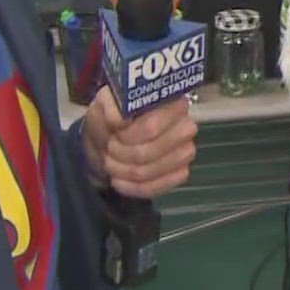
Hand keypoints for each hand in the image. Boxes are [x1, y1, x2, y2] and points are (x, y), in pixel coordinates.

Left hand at [82, 86, 198, 198]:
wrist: (109, 141)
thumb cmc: (111, 118)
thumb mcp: (103, 104)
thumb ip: (110, 107)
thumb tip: (121, 121)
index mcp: (169, 102)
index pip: (152, 126)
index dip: (128, 136)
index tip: (114, 134)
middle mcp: (185, 125)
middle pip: (153, 151)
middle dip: (124, 154)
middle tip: (110, 149)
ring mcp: (185, 150)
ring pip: (153, 170)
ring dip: (125, 170)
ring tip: (111, 163)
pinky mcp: (180, 173)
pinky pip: (157, 187)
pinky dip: (132, 187)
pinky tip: (120, 180)